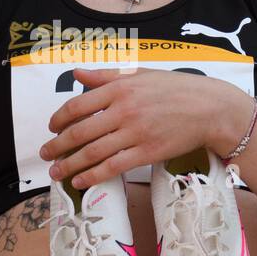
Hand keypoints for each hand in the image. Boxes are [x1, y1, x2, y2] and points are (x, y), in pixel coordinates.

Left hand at [38, 66, 234, 188]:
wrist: (210, 108)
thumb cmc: (176, 89)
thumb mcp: (140, 74)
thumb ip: (106, 76)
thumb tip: (77, 74)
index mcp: (119, 88)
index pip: (77, 105)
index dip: (59, 119)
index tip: (52, 128)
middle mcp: (124, 110)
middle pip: (80, 132)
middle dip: (57, 146)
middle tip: (46, 154)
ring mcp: (135, 133)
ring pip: (92, 153)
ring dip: (69, 165)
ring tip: (57, 172)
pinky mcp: (147, 152)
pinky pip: (113, 167)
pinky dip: (93, 176)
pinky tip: (80, 181)